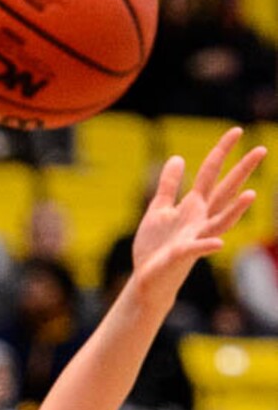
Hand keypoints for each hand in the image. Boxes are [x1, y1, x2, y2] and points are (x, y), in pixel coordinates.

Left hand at [132, 127, 265, 307]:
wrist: (148, 279)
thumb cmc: (155, 246)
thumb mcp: (158, 209)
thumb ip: (169, 185)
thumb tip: (178, 157)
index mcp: (193, 207)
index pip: (210, 174)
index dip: (222, 152)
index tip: (237, 130)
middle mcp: (199, 220)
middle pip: (224, 192)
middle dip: (241, 172)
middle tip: (261, 149)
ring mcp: (194, 238)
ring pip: (219, 222)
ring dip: (235, 210)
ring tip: (250, 195)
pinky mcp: (182, 255)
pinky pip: (197, 249)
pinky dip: (207, 246)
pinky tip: (219, 244)